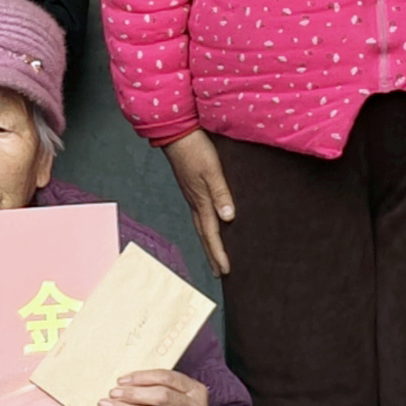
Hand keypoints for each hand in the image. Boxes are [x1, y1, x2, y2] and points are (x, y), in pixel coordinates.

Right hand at [162, 130, 236, 275]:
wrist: (177, 133)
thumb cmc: (196, 149)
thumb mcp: (212, 170)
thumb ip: (221, 194)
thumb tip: (228, 218)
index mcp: (200, 201)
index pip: (211, 234)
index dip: (219, 253)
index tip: (226, 270)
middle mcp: (195, 202)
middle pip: (204, 235)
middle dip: (212, 254)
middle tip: (219, 272)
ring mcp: (192, 196)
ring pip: (201, 226)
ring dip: (209, 243)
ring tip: (215, 255)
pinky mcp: (192, 188)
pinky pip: (200, 214)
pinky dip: (206, 227)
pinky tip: (210, 224)